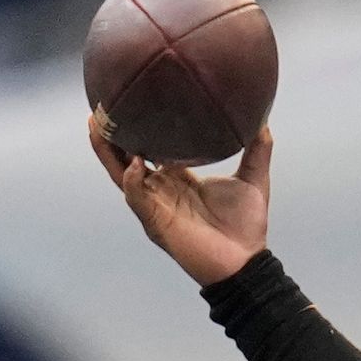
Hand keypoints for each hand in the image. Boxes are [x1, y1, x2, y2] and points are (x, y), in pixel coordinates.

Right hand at [92, 117, 270, 286]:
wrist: (246, 262)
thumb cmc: (246, 226)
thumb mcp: (253, 179)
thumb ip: (257, 149)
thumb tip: (263, 119)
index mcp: (177, 176)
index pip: (148, 146)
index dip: (137, 126)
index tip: (131, 98)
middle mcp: (160, 188)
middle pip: (125, 156)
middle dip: (111, 134)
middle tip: (101, 106)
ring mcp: (154, 204)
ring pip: (121, 173)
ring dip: (108, 151)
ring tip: (97, 125)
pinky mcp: (155, 221)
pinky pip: (136, 198)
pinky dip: (132, 180)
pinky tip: (135, 163)